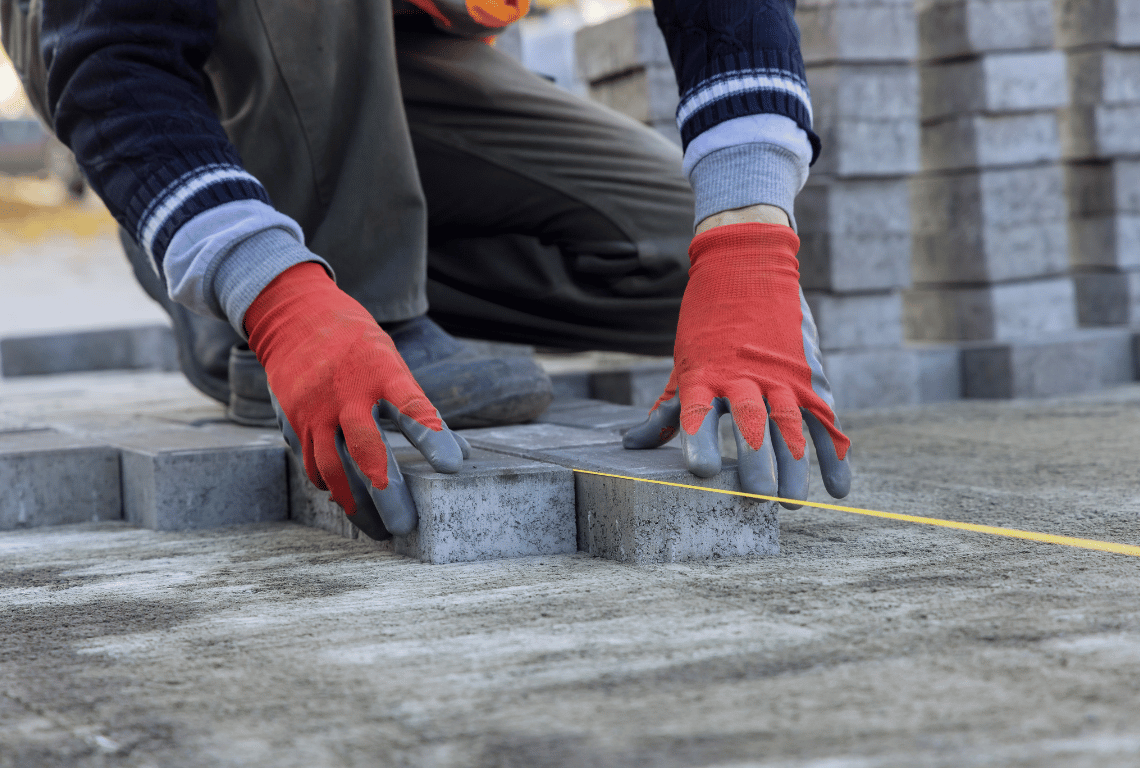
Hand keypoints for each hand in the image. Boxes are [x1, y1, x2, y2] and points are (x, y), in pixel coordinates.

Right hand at [245, 263, 468, 538]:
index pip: (410, 406)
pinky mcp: (293, 421)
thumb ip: (418, 407)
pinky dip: (331, 486)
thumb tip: (459, 456)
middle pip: (366, 449)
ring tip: (379, 529)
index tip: (452, 466)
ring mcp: (314, 409)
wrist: (294, 317)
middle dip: (387, 492)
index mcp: (379, 370)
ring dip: (356, 503)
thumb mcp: (391, 361)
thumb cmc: (358, 346)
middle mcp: (345, 392)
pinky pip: (311, 464)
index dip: (432, 436)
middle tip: (406, 525)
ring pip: (333, 468)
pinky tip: (348, 500)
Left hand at [623, 223, 850, 507]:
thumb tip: (632, 446)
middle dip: (756, 462)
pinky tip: (837, 488)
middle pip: (752, 424)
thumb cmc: (707, 324)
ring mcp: (780, 374)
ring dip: (793, 465)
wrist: (747, 264)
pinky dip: (835, 454)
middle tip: (757, 498)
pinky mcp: (807, 374)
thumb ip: (667, 410)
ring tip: (791, 501)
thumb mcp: (684, 364)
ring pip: (790, 424)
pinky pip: (824, 419)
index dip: (699, 442)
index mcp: (706, 373)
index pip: (700, 413)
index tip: (701, 472)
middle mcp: (744, 374)